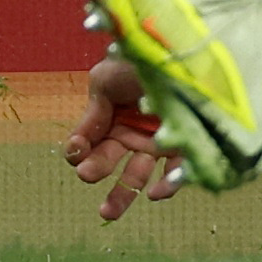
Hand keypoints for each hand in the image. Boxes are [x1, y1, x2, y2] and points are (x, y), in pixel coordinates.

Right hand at [61, 56, 186, 221]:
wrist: (183, 49)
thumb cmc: (141, 59)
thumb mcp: (106, 80)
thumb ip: (91, 115)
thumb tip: (74, 149)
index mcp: (113, 119)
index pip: (91, 145)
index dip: (81, 151)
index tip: (77, 153)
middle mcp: (135, 134)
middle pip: (111, 163)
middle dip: (95, 173)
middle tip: (87, 179)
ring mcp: (160, 142)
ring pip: (139, 176)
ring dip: (123, 194)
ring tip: (107, 212)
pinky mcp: (187, 145)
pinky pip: (177, 172)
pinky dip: (167, 185)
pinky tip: (155, 193)